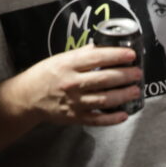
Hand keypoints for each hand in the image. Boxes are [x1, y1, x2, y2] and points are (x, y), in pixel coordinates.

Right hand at [20, 45, 140, 126]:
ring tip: (135, 90)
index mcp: (68, 64)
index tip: (131, 55)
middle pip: (104, 79)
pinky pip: (96, 119)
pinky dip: (111, 118)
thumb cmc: (45, 74)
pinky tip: (124, 114)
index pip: (97, 57)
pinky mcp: (74, 117)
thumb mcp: (61, 58)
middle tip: (138, 73)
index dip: (116, 56)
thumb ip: (82, 54)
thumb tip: (103, 47)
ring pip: (103, 99)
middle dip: (125, 76)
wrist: (27, 97)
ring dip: (122, 95)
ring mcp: (74, 101)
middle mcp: (72, 82)